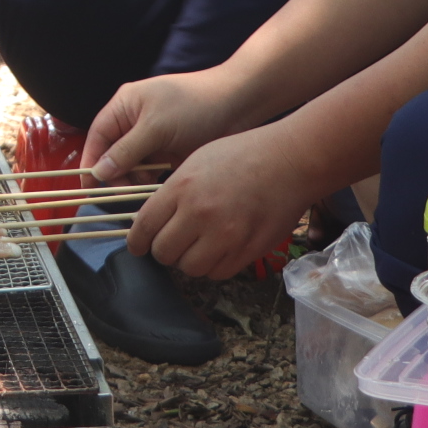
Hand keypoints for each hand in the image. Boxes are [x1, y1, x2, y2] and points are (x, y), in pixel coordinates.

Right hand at [84, 64, 253, 184]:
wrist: (240, 104)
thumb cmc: (195, 105)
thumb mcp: (156, 127)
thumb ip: (126, 151)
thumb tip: (98, 173)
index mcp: (124, 106)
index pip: (97, 137)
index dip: (91, 162)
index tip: (90, 188)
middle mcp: (134, 122)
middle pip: (112, 155)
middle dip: (116, 175)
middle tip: (125, 193)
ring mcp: (152, 138)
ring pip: (131, 166)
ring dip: (135, 179)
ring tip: (146, 187)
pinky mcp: (169, 152)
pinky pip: (150, 171)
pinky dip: (150, 181)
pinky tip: (157, 187)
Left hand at [127, 123, 321, 279]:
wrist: (289, 161)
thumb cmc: (244, 155)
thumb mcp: (197, 161)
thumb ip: (173, 192)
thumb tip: (153, 220)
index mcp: (182, 187)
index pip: (144, 227)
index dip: (137, 242)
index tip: (139, 246)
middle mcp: (200, 214)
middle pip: (164, 253)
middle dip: (165, 251)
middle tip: (173, 243)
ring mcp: (225, 235)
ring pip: (190, 268)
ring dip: (190, 261)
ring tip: (198, 246)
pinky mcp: (247, 250)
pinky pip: (218, 273)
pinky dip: (214, 266)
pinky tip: (219, 249)